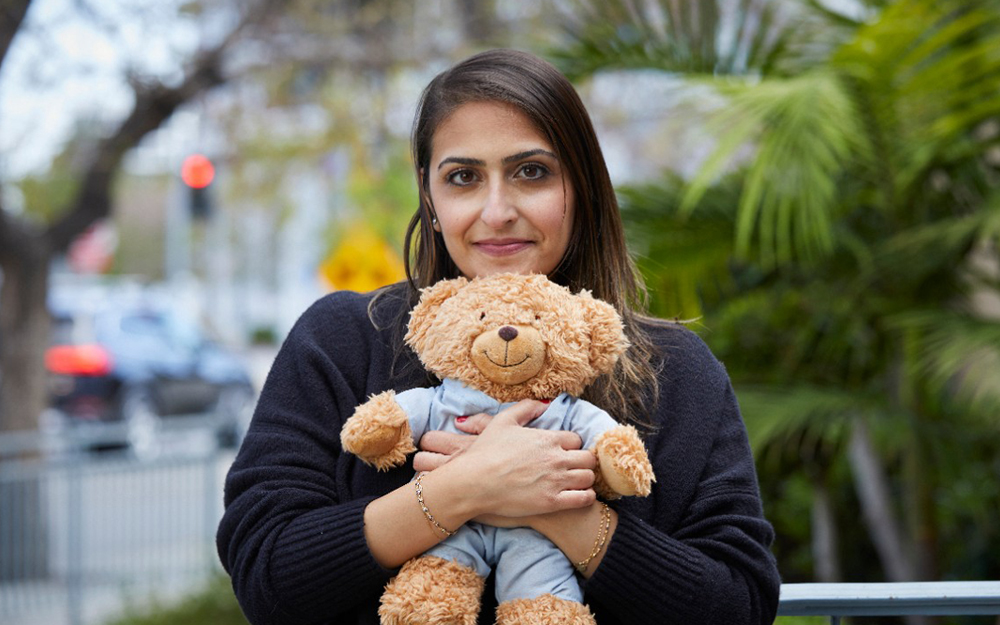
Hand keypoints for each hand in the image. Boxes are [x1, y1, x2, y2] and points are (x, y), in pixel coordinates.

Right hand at [426, 400, 597, 518]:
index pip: (577, 439)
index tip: (566, 451)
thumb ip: (525, 408)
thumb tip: (543, 404)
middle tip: (575, 467)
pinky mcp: (552, 502)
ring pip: (588, 478)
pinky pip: (583, 499)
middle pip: (587, 458)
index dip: (572, 445)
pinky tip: (580, 495)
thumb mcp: (502, 421)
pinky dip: (586, 497)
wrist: (472, 482)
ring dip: (585, 479)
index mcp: (548, 439)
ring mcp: (555, 481)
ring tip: (577, 481)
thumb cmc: (485, 452)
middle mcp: (556, 458)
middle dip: (583, 461)